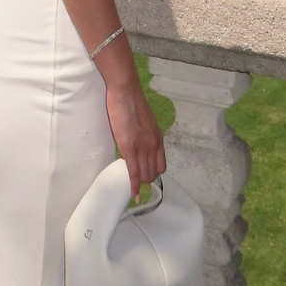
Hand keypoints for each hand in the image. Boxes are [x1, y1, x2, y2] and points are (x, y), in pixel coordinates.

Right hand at [105, 81, 166, 198]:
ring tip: (132, 186)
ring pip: (144, 174)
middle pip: (153, 172)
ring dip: (139, 183)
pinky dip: (134, 185)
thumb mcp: (143, 122)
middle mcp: (154, 145)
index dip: (153, 173)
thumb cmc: (130, 102)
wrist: (125, 91)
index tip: (145, 175)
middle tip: (135, 181)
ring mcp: (142, 147)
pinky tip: (133, 194)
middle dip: (145, 179)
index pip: (161, 164)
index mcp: (158, 138)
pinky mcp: (129, 148)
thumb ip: (144, 135)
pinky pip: (134, 172)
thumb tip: (137, 144)